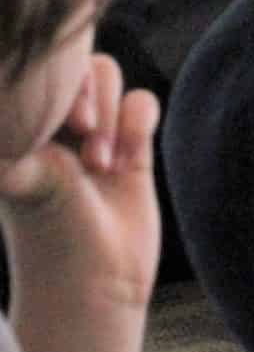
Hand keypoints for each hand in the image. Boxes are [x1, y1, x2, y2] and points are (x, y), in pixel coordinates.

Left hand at [0, 55, 160, 311]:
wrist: (94, 284)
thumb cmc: (49, 239)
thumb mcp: (27, 184)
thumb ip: (17, 152)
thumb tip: (9, 153)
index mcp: (17, 130)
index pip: (37, 71)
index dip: (60, 85)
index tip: (65, 125)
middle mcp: (52, 127)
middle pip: (78, 67)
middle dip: (91, 97)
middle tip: (86, 140)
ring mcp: (91, 136)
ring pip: (111, 80)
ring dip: (115, 113)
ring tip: (103, 161)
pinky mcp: (130, 148)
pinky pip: (143, 103)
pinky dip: (141, 120)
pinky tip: (128, 159)